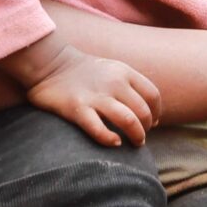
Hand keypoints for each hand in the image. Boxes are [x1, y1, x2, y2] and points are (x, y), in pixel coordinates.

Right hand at [24, 49, 160, 147]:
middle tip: (141, 137)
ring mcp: (95, 96)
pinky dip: (110, 139)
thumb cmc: (83, 70)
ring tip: (135, 143)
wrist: (49, 63)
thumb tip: (146, 109)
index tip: (152, 123)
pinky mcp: (77, 108)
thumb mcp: (112, 68)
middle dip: (146, 128)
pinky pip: (99, 129)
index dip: (156, 112)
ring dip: (137, 135)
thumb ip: (128, 83)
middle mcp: (114, 83)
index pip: (152, 95)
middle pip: (143, 111)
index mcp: (124, 72)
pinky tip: (114, 142)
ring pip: (128, 120)